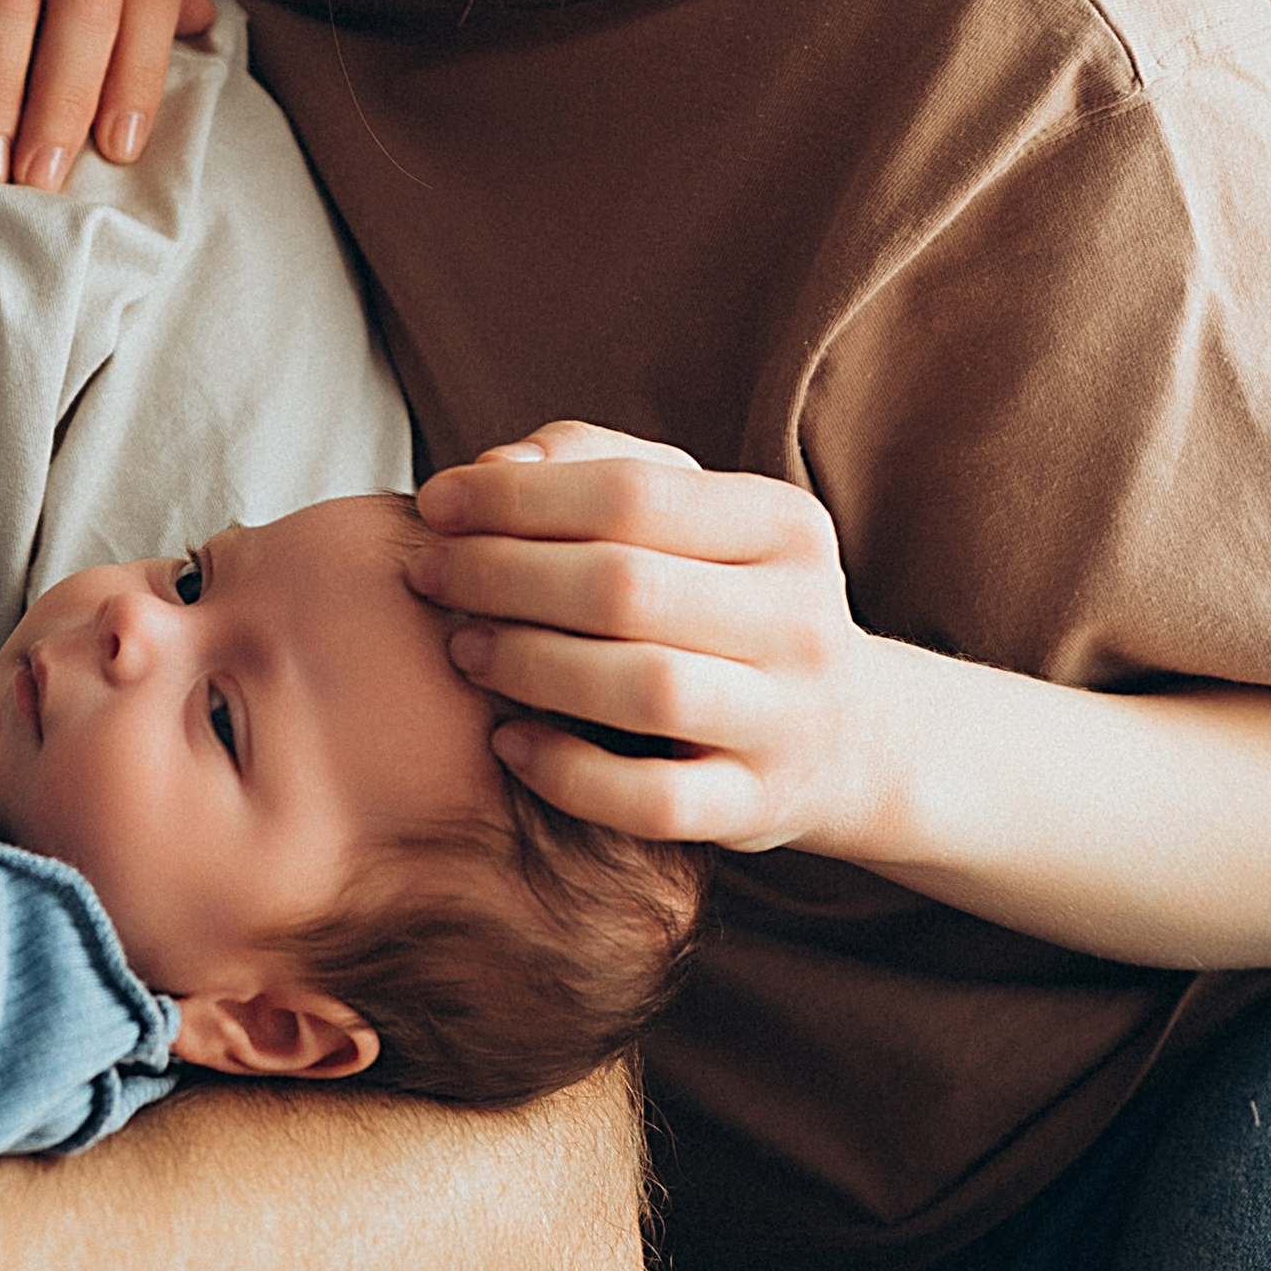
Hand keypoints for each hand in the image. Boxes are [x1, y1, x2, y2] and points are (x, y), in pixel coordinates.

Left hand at [408, 419, 886, 852]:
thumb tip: (496, 465)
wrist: (841, 731)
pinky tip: (509, 744)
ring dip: (530, 665)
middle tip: (430, 577)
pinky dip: (569, 774)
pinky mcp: (757, 805)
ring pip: (645, 689)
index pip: (632, 492)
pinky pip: (655, 802)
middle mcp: (801, 619)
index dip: (517, 498)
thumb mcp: (688, 512)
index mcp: (784, 524)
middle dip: (504, 576)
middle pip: (626, 586)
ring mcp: (787, 720)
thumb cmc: (720, 596)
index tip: (436, 504)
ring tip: (464, 650)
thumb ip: (590, 464)